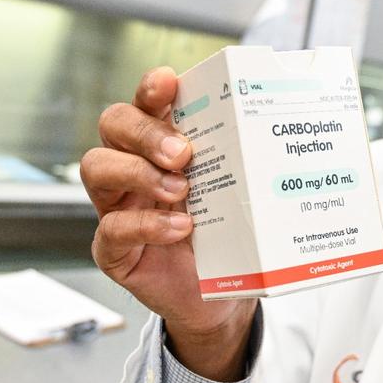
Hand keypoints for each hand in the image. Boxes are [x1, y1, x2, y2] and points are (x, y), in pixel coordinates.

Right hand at [81, 67, 254, 380]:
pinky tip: (180, 229)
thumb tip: (286, 129)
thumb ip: (245, 163)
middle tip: (183, 152)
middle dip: (145, 130)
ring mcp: (117, 206)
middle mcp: (132, 168)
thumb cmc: (229, 237)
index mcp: (162, 145)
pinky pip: (111, 227)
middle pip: (113, 124)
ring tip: (181, 190)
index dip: (151, 88)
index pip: (145, 103)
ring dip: (139, 172)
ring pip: (96, 167)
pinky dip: (145, 224)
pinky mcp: (113, 249)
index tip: (169, 83)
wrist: (222, 299)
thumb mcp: (239, 194)